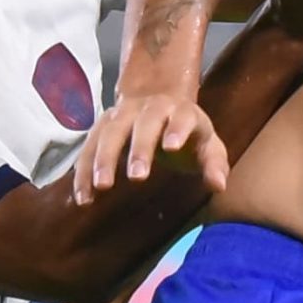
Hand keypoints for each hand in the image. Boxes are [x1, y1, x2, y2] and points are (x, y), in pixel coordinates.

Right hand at [74, 94, 230, 202]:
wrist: (159, 106)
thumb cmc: (188, 134)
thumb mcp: (207, 145)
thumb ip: (214, 163)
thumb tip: (219, 186)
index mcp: (180, 110)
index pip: (181, 117)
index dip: (176, 129)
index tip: (171, 147)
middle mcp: (149, 108)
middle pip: (142, 124)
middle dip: (138, 148)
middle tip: (137, 177)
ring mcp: (122, 114)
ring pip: (110, 132)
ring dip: (104, 158)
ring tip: (101, 187)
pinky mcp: (102, 126)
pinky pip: (89, 146)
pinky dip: (84, 170)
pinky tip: (83, 196)